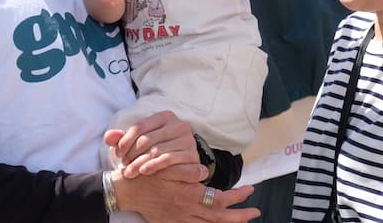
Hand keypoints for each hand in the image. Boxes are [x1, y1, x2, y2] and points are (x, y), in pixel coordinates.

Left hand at [104, 110, 198, 177]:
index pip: (140, 127)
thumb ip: (123, 139)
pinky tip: (144, 172)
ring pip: (156, 150)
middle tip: (123, 165)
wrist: (182, 165)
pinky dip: (154, 166)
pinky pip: (169, 160)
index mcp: (166, 116)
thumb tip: (108, 137)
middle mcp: (179, 124)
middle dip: (131, 154)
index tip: (117, 154)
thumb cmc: (158, 150)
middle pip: (147, 140)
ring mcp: (187, 139)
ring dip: (139, 163)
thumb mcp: (141, 142)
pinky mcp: (192, 154)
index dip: (125, 141)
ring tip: (129, 172)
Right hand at [111, 165, 258, 221]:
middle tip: (255, 211)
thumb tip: (204, 172)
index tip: (249, 189)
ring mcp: (180, 219)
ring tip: (243, 219)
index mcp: (187, 194)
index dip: (236, 196)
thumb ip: (185, 169)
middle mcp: (187, 210)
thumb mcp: (164, 165)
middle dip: (239, 216)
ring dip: (228, 222)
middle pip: (219, 217)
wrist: (127, 190)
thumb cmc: (146, 174)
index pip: (219, 199)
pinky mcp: (173, 222)